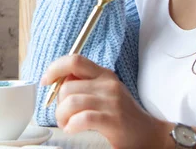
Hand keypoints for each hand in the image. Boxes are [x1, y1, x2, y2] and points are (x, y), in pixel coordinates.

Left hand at [41, 55, 171, 148]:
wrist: (149, 135)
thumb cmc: (123, 116)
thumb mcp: (105, 92)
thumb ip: (85, 83)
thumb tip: (59, 81)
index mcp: (104, 74)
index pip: (75, 60)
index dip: (55, 68)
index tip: (46, 81)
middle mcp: (108, 84)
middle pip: (67, 86)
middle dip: (57, 104)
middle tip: (62, 117)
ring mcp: (111, 102)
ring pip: (71, 102)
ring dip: (62, 117)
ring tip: (67, 124)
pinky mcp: (113, 120)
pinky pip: (82, 118)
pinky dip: (72, 125)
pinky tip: (73, 129)